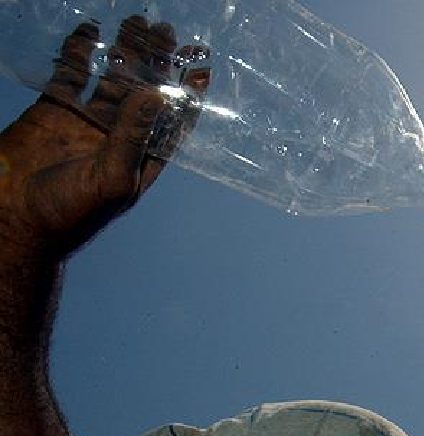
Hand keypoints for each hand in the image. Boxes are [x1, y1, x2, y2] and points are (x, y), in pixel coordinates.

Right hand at [0, 16, 208, 261]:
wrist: (15, 221)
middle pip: (144, 92)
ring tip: (138, 22)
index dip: (188, 96)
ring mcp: (85, 123)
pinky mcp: (53, 112)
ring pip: (111, 79)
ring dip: (125, 53)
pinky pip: (71, 76)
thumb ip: (133, 135)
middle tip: (167, 31)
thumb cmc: (71, 214)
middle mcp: (118, 138)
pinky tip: (90, 31)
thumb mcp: (111, 177)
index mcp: (141, 159)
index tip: (201, 67)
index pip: (173, 122)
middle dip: (157, 63)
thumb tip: (158, 94)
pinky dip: (80, 53)